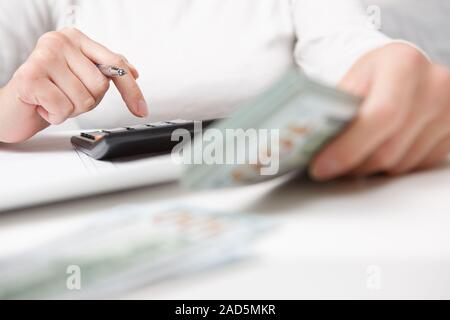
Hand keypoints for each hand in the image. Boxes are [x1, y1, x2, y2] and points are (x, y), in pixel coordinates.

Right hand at [0, 28, 147, 142]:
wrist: (13, 108)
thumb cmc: (48, 92)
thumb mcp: (80, 78)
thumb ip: (105, 70)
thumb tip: (133, 72)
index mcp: (76, 39)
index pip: (115, 63)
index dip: (131, 89)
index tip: (141, 109)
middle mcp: (59, 41)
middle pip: (100, 85)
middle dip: (87, 101)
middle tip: (65, 96)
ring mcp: (44, 56)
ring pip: (84, 99)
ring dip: (70, 109)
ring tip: (53, 100)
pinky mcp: (30, 77)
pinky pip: (64, 108)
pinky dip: (55, 116)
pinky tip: (43, 106)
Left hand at [310, 43, 449, 179]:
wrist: (404, 71)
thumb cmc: (373, 76)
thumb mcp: (350, 79)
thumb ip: (336, 108)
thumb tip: (309, 143)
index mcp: (403, 64)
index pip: (380, 115)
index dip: (348, 148)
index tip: (321, 167)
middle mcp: (435, 86)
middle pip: (388, 149)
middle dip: (352, 165)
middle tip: (328, 166)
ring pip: (399, 164)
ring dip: (370, 167)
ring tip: (355, 152)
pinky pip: (415, 167)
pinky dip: (391, 166)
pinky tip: (380, 148)